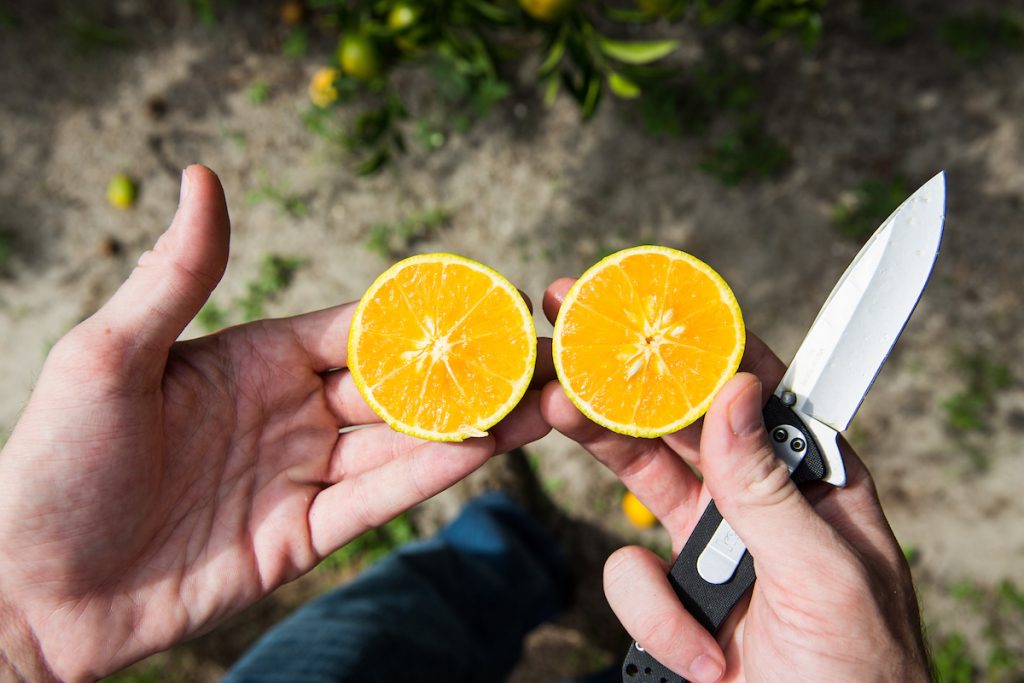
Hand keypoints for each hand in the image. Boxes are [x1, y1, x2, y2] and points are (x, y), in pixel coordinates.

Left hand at [0, 166, 550, 680]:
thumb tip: (202, 174)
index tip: (487, 297)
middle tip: (538, 353)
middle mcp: (289, 409)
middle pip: (395, 383)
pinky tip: (484, 450)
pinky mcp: (303, 535)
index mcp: (254, 357)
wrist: (34, 591)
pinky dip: (430, 476)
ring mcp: (300, 473)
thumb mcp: (108, 356)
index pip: (356, 327)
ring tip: (539, 400)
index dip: (420, 314)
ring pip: (401, 441)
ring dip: (469, 423)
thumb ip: (176, 276)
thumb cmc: (54, 465)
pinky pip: (377, 498)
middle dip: (466, 370)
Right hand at [539, 278, 929, 682]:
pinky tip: (702, 656)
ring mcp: (712, 548)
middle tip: (571, 336)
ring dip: (604, 449)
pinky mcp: (674, 599)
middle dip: (626, 380)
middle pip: (680, 421)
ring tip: (559, 411)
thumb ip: (768, 490)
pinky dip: (654, 617)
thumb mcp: (823, 579)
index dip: (704, 343)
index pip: (756, 393)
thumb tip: (733, 393)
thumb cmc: (858, 679)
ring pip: (640, 479)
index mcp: (813, 482)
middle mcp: (758, 501)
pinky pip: (630, 577)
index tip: (649, 305)